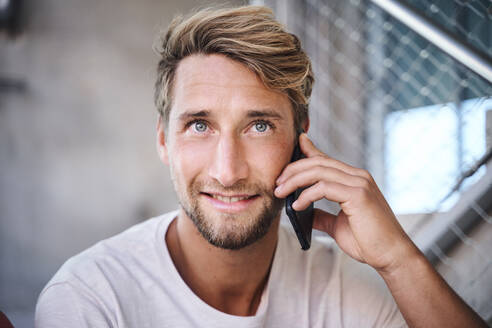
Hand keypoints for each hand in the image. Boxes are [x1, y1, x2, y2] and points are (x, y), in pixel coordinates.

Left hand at [274, 133, 418, 273]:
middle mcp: (358, 176)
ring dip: (295, 180)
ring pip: (319, 171)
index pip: (326, 159)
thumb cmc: (368, 241)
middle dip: (293, 169)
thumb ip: (323, 215)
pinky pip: (324, 187)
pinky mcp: (358, 194)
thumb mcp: (338, 225)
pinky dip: (307, 195)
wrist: (390, 256)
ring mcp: (359, 183)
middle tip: (277, 182)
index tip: (294, 145)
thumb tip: (305, 212)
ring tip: (280, 192)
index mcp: (354, 179)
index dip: (308, 150)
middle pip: (318, 162)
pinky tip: (297, 205)